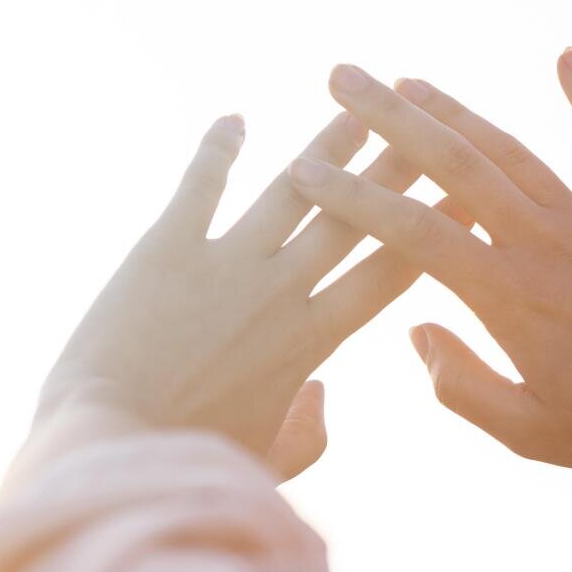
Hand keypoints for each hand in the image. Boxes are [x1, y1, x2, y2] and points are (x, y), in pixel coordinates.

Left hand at [39, 110, 460, 479]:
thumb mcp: (265, 464)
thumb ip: (307, 435)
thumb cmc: (187, 464)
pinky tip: (233, 119)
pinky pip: (201, 182)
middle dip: (399, 167)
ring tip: (356, 107)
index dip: (432, 232)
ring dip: (328, 144)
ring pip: (294, 187)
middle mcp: (280, 291)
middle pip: (357, 216)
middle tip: (429, 126)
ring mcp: (225, 262)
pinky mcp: (166, 245)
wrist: (107, 445)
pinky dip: (218, 147)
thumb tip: (320, 395)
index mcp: (312, 342)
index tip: (465, 198)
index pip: (391, 274)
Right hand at [287, 50, 571, 477]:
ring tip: (408, 79)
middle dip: (392, 119)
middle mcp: (543, 243)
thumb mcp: (529, 434)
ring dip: (457, 110)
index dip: (356, 198)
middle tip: (343, 80)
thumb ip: (463, 386)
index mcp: (507, 295)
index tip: (307, 171)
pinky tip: (565, 53)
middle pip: (453, 166)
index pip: (413, 232)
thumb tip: (415, 333)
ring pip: (512, 150)